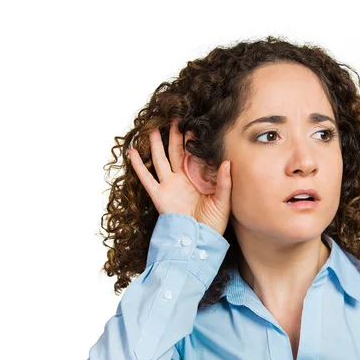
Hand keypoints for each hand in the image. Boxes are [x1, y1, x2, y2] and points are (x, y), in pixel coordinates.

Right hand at [129, 119, 231, 236]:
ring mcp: (169, 185)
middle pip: (176, 152)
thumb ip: (224, 182)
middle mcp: (182, 179)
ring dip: (156, 145)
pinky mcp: (159, 195)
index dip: (193, 140)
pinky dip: (138, 165)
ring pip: (161, 160)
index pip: (194, 155)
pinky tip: (132, 152)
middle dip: (175, 136)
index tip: (193, 123)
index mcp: (198, 178)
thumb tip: (227, 162)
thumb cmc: (214, 223)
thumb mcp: (223, 201)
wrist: (198, 240)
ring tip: (152, 129)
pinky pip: (146, 178)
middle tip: (175, 118)